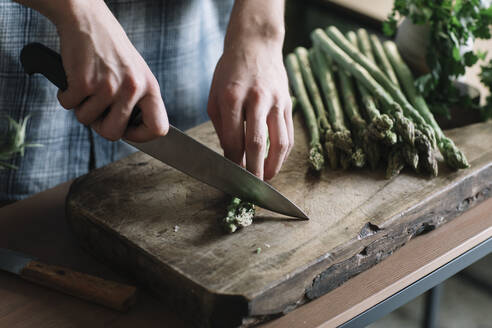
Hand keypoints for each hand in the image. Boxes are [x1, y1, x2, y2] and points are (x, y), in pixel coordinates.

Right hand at [54, 0, 167, 141]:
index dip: (142, 136)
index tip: (127, 130)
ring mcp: (109, 86)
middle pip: (114, 134)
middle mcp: (133, 89)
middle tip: (97, 108)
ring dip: (81, 107)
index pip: (158, 128)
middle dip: (100, 126)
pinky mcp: (84, 82)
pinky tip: (74, 78)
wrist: (88, 20)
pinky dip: (66, 95)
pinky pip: (69, 106)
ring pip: (87, 121)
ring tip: (87, 85)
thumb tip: (131, 133)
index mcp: (150, 88)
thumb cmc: (111, 50)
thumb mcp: (136, 74)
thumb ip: (138, 102)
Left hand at [207, 40, 293, 180]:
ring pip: (279, 141)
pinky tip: (276, 162)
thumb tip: (231, 156)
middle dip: (254, 171)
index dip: (233, 162)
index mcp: (232, 97)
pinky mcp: (288, 103)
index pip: (234, 139)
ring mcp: (276, 101)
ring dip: (274, 165)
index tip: (232, 176)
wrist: (255, 45)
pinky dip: (284, 152)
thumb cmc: (230, 73)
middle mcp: (256, 99)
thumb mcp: (215, 97)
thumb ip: (222, 127)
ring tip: (266, 179)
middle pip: (257, 143)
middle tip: (251, 189)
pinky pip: (289, 133)